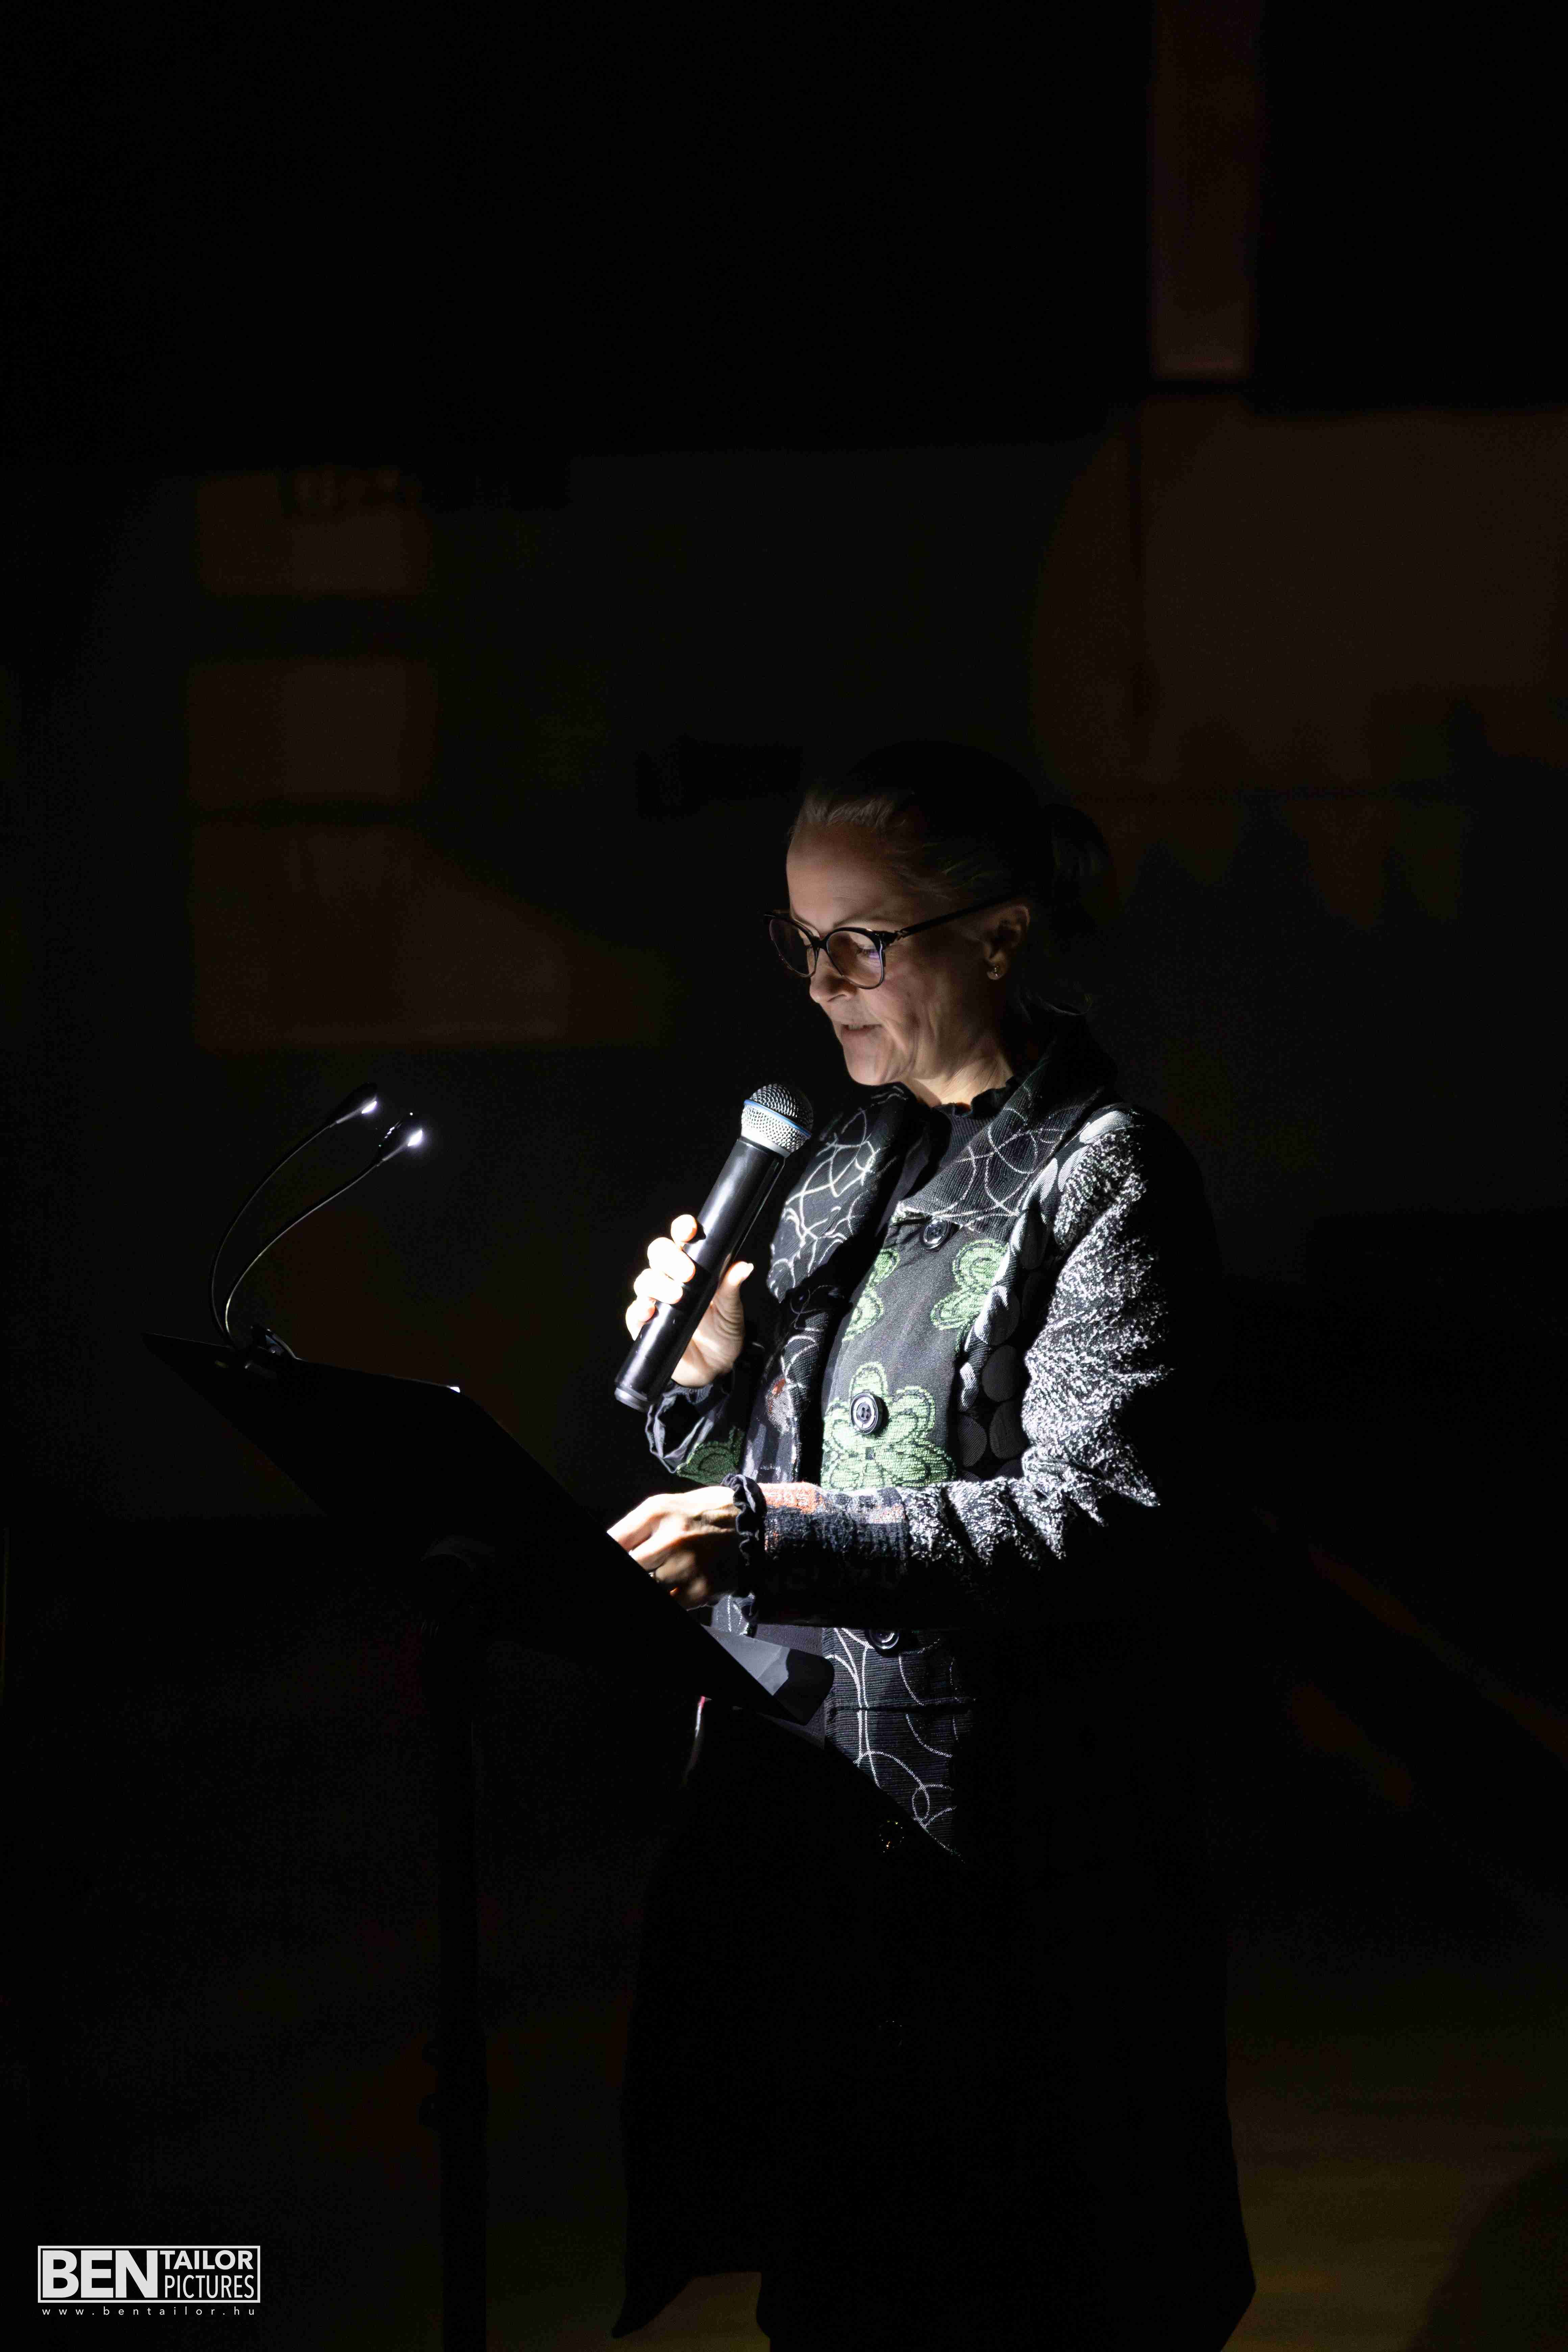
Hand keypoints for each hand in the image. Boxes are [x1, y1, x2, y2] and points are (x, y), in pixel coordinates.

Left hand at [606, 1486, 742, 1607]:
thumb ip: (637, 1528)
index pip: (614, 1541)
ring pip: (650, 1585)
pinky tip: (681, 1581)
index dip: (613, 1552)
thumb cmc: (708, 1513)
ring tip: (671, 1569)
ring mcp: (686, 1566)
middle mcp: (670, 1538)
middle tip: (650, 1565)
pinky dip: (672, 1593)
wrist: (756, 1525)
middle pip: (632, 1565)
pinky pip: (671, 1602)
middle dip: (639, 1566)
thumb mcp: (668, 1506)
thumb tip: (615, 1547)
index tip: (619, 1558)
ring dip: (657, 1579)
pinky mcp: (701, 1589)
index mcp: (657, 1512)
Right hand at [625, 1212, 754, 1386]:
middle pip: (658, 1254)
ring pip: (644, 1280)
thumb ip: (732, 1287)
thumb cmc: (723, 1331)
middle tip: (689, 1273)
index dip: (681, 1229)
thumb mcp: (732, 1309)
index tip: (690, 1230)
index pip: (681, 1240)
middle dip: (669, 1258)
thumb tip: (744, 1265)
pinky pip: (634, 1312)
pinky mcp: (644, 1325)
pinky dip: (639, 1309)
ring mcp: (655, 1300)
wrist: (715, 1366)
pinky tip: (649, 1311)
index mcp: (692, 1266)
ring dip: (657, 1284)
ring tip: (677, 1296)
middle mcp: (670, 1278)